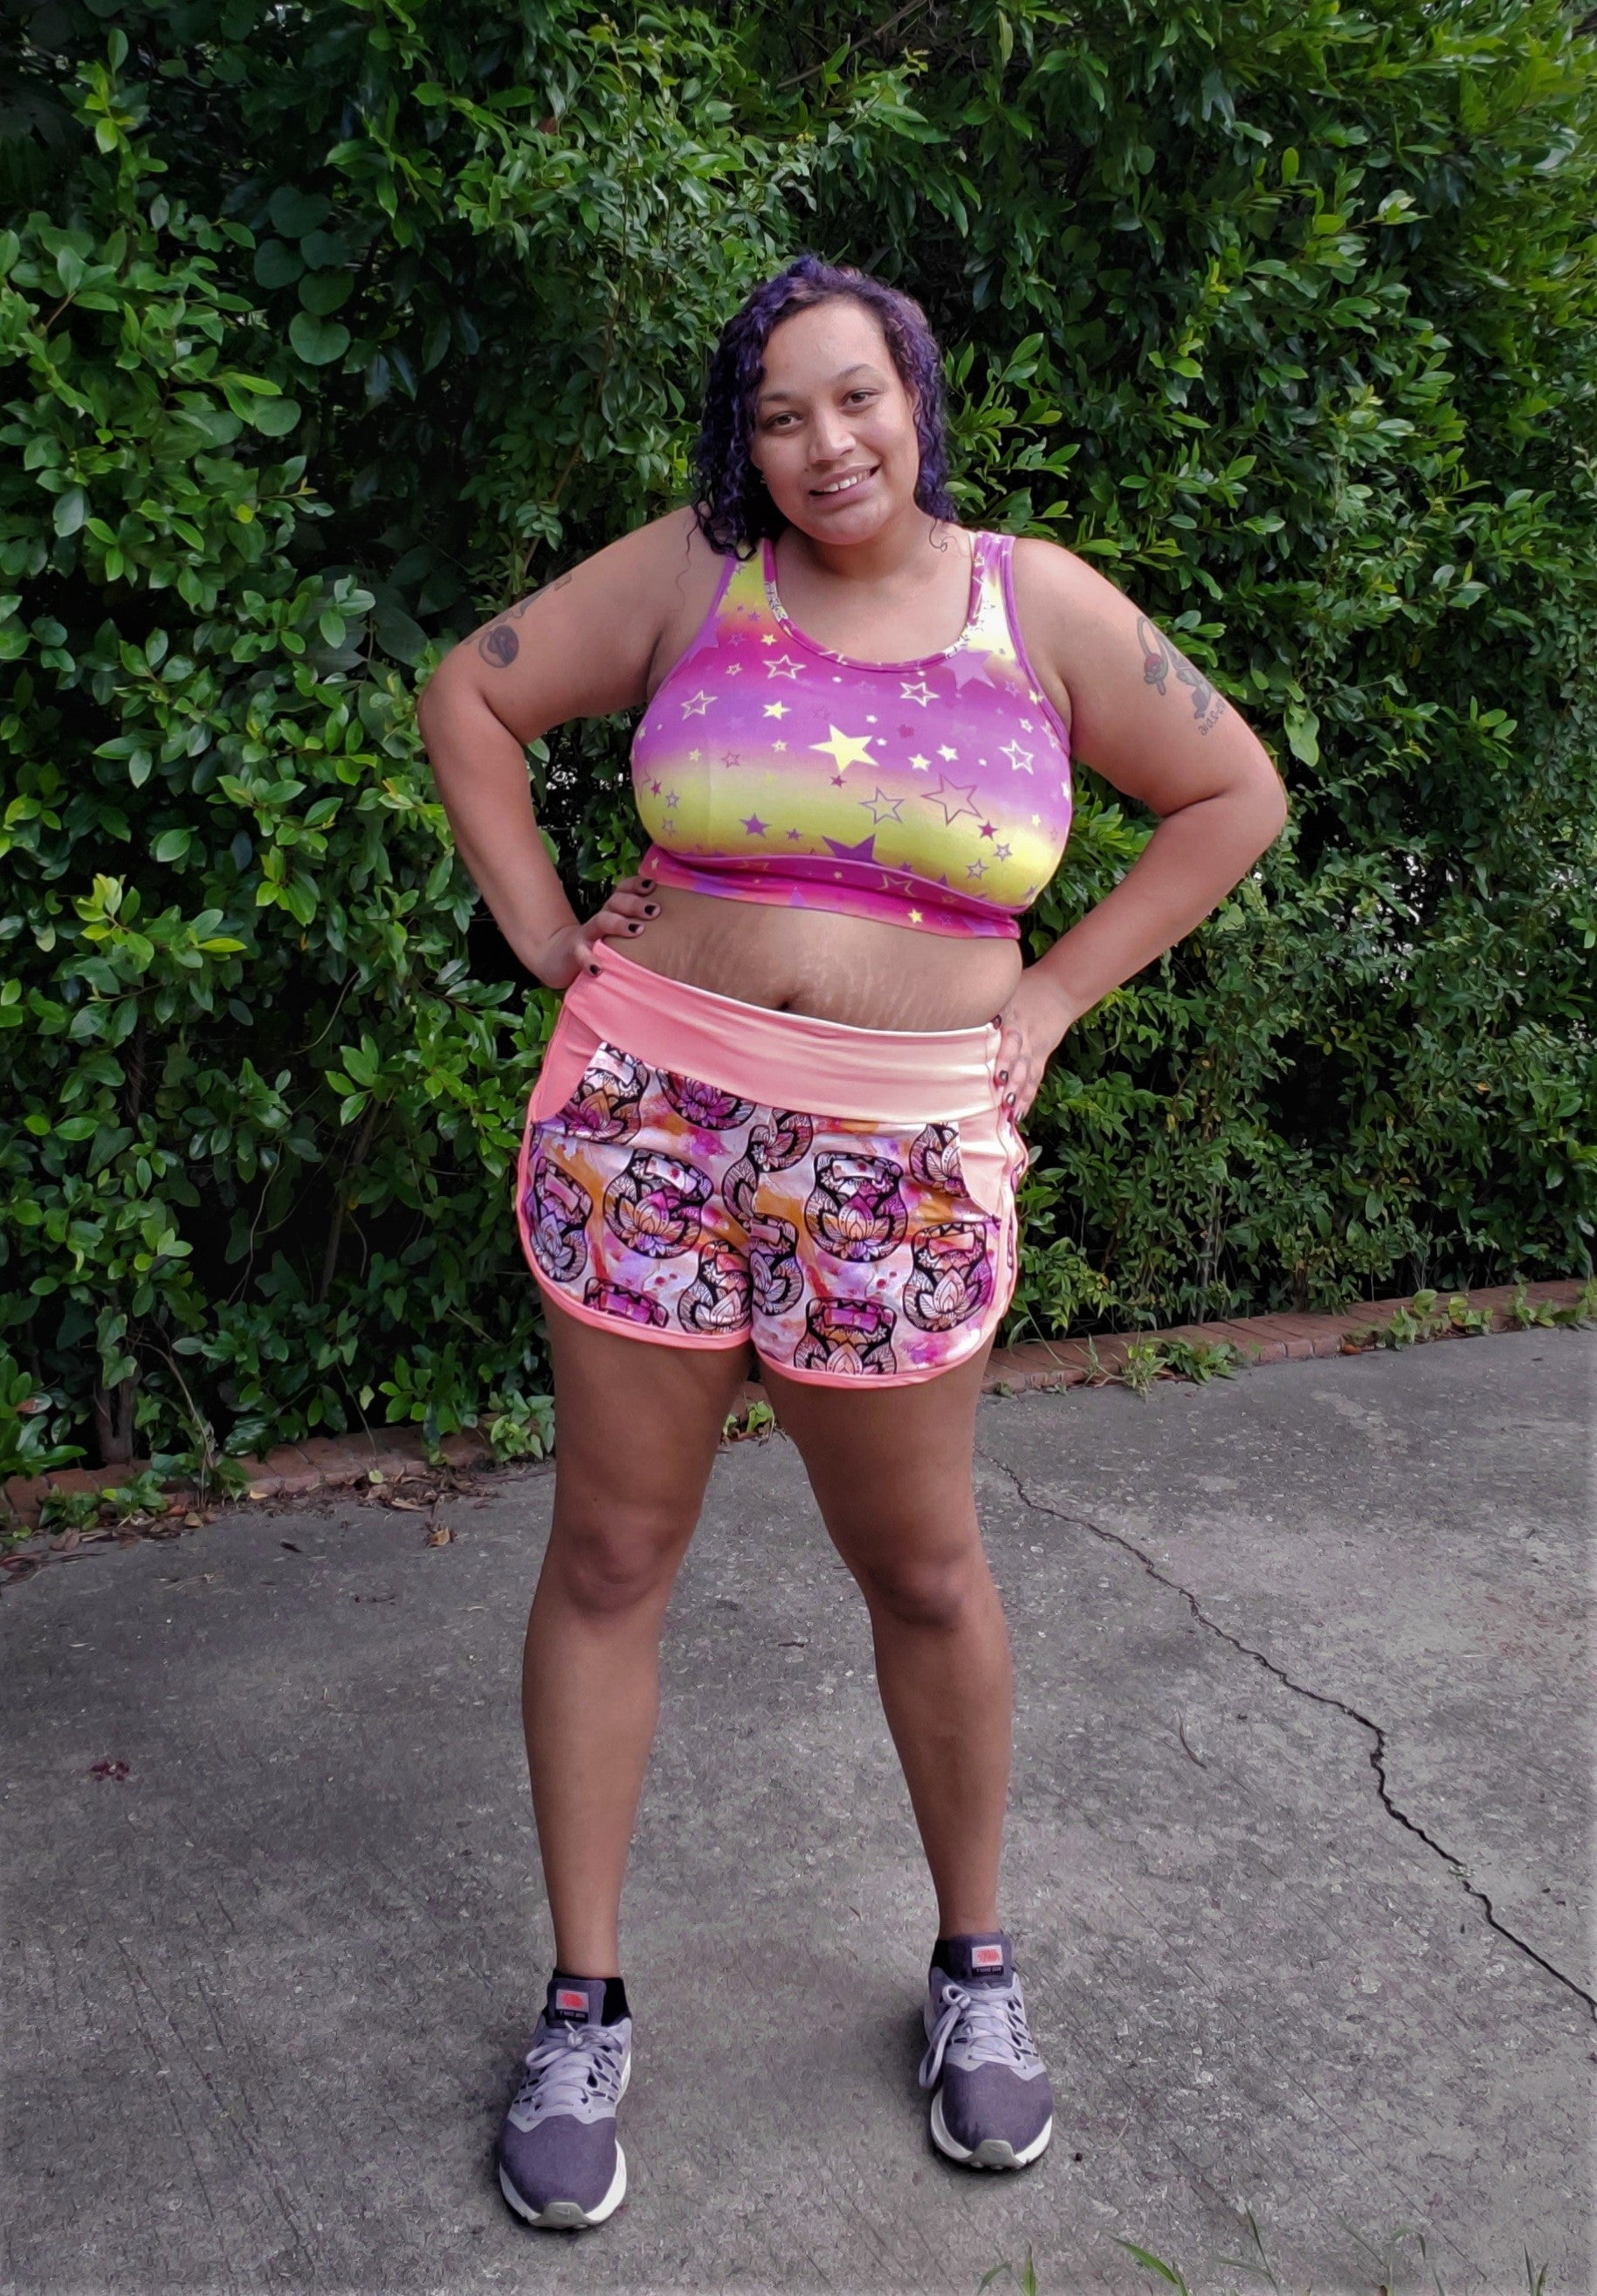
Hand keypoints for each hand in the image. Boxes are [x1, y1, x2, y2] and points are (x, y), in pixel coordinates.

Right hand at [531, 874, 659, 989]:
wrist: (559, 956)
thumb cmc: (598, 946)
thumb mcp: (617, 935)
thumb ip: (639, 928)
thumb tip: (675, 930)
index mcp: (613, 911)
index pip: (623, 890)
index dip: (637, 885)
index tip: (653, 886)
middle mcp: (601, 918)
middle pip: (616, 902)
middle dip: (635, 903)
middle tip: (654, 911)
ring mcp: (587, 934)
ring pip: (601, 921)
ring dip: (618, 924)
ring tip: (636, 930)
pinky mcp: (574, 951)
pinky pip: (581, 953)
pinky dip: (589, 960)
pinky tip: (598, 969)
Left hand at [991, 966, 1075, 1121]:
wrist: (1058, 991)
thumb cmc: (1022, 991)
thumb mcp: (1003, 992)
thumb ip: (981, 1005)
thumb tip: (946, 1013)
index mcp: (1010, 1016)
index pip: (1006, 1036)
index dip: (1002, 1054)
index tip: (993, 1070)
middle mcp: (1023, 1034)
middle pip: (1018, 1056)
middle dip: (1009, 1075)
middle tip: (999, 1093)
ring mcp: (1034, 1048)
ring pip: (1027, 1071)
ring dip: (1018, 1091)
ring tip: (1009, 1109)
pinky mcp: (1041, 1057)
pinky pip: (1035, 1079)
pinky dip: (1027, 1097)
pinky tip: (1018, 1113)